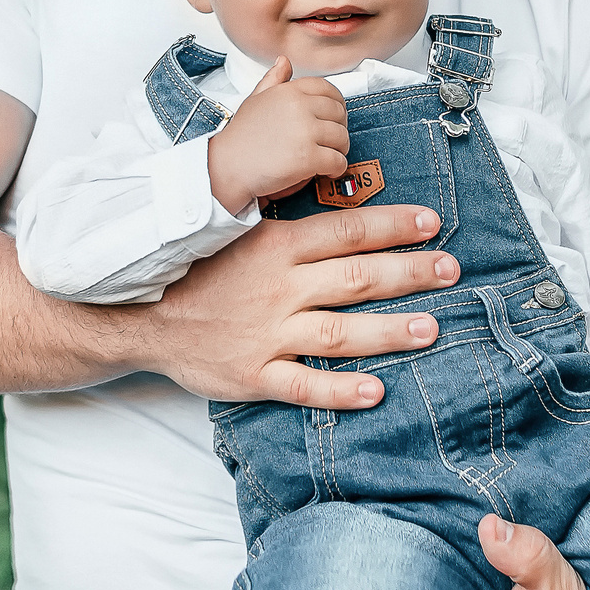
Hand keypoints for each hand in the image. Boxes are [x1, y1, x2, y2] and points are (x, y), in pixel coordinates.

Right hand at [142, 204, 457, 407]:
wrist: (138, 316)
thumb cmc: (193, 269)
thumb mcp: (233, 229)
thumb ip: (280, 213)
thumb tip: (322, 197)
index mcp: (274, 247)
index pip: (345, 231)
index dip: (392, 226)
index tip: (432, 223)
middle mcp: (278, 289)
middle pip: (355, 278)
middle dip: (409, 273)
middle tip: (451, 270)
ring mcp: (267, 334)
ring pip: (339, 332)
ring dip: (389, 331)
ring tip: (433, 329)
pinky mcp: (253, 375)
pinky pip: (302, 386)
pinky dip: (340, 392)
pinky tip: (377, 392)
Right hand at [207, 57, 349, 213]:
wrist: (227, 167)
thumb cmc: (240, 137)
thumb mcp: (255, 99)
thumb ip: (274, 80)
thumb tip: (284, 61)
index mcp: (290, 91)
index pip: (329, 90)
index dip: (337, 105)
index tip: (334, 118)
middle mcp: (299, 107)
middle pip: (339, 114)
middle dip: (339, 129)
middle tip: (330, 141)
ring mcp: (305, 131)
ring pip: (342, 138)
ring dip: (339, 150)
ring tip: (327, 157)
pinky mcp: (308, 157)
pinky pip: (338, 161)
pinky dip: (336, 169)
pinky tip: (326, 171)